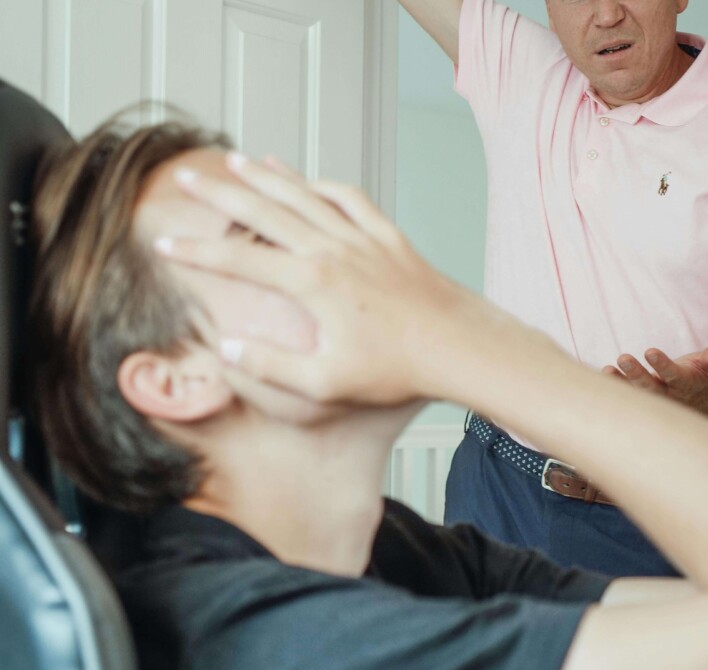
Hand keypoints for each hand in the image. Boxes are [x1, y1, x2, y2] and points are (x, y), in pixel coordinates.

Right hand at [159, 152, 476, 404]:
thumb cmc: (395, 370)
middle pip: (265, 211)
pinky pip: (350, 198)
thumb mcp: (326, 383)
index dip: (198, 252)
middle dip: (221, 193)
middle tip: (188, 175)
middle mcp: (333, 249)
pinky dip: (323, 185)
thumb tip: (227, 347)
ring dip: (269, 177)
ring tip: (239, 160)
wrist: (455, 346)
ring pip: (305, 196)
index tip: (164, 245)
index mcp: (312, 283)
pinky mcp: (387, 236)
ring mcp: (362, 238)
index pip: (240, 260)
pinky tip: (308, 180)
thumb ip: (272, 366)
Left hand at [602, 345, 707, 410]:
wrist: (704, 402)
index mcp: (689, 387)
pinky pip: (629, 394)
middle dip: (637, 374)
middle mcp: (670, 398)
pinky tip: (606, 373)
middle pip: (652, 388)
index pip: (675, 377)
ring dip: (622, 382)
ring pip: (638, 393)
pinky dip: (617, 385)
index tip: (650, 351)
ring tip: (608, 369)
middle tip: (623, 358)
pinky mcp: (644, 400)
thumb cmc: (703, 378)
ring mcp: (656, 401)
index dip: (663, 366)